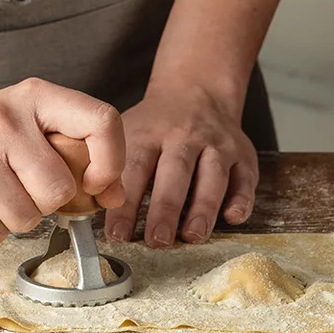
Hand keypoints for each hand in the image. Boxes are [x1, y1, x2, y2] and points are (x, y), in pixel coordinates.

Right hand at [0, 79, 125, 242]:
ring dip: (16, 218)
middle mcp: (4, 117)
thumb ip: (77, 155)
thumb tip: (116, 195)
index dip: (111, 162)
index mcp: (35, 96)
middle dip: (47, 202)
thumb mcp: (31, 127)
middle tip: (22, 186)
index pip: (102, 122)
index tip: (95, 183)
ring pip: (27, 217)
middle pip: (60, 189)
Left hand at [106, 83, 257, 246]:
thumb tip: (88, 212)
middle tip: (156, 241)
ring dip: (203, 208)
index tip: (117, 235)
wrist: (196, 91)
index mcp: (150, 133)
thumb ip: (112, 167)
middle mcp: (185, 136)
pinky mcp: (243, 155)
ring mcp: (217, 145)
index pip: (135, 170)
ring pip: (213, 176)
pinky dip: (242, 199)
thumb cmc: (154, 126)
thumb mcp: (126, 132)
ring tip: (192, 236)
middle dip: (165, 209)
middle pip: (175, 173)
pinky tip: (233, 218)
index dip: (125, 204)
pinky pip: (245, 178)